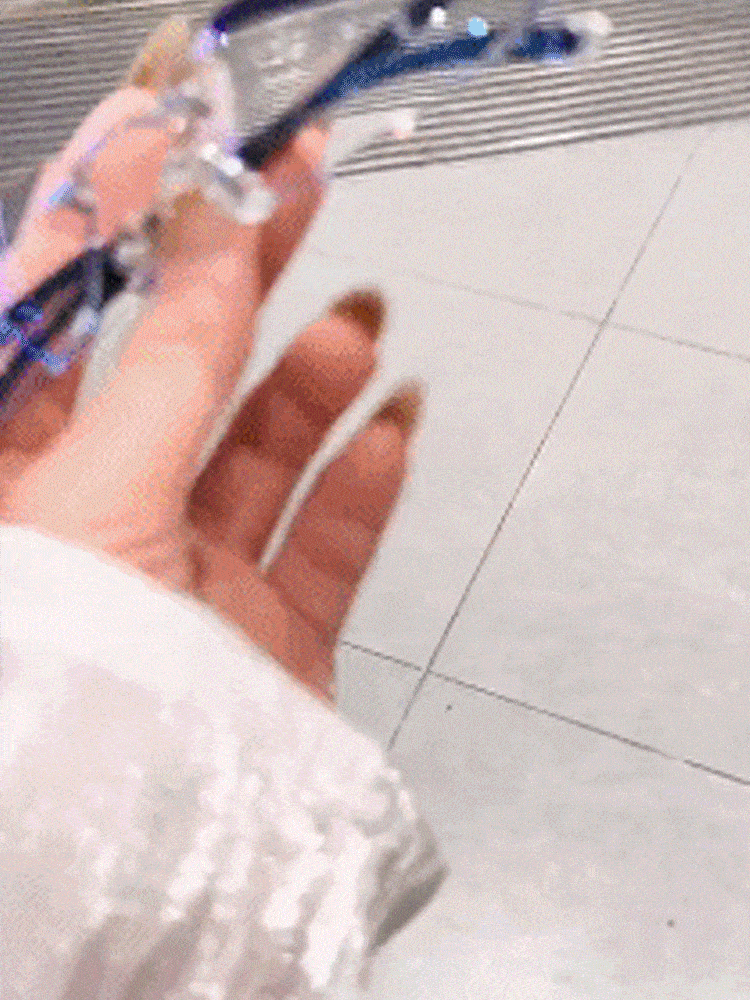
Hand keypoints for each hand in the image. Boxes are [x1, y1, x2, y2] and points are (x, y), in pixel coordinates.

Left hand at [0, 21, 425, 703]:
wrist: (140, 864)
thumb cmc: (64, 688)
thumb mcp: (96, 495)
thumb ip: (166, 363)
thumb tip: (213, 232)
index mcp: (17, 479)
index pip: (60, 320)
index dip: (119, 225)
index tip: (183, 146)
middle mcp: (98, 522)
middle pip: (175, 371)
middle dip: (240, 277)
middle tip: (300, 192)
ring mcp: (192, 581)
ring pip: (261, 456)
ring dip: (315, 378)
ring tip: (361, 317)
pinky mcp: (270, 637)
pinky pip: (326, 546)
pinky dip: (366, 481)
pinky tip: (395, 421)